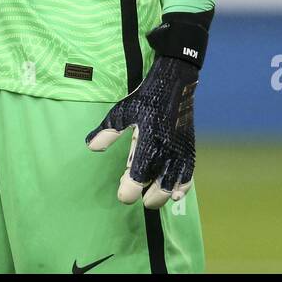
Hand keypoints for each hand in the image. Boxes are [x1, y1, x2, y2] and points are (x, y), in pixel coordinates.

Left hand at [86, 54, 198, 208]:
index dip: (128, 191)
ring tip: (151, 199)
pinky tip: (177, 194)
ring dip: (163, 195)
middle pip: (158, 188)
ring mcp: (180, 151)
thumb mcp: (123, 111)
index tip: (122, 194)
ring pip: (174, 185)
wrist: (175, 82)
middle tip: (136, 196)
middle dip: (146, 197)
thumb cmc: (146, 97)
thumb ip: (108, 131)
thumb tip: (91, 147)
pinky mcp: (189, 149)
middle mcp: (166, 151)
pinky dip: (183, 187)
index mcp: (147, 142)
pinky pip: (188, 175)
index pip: (137, 177)